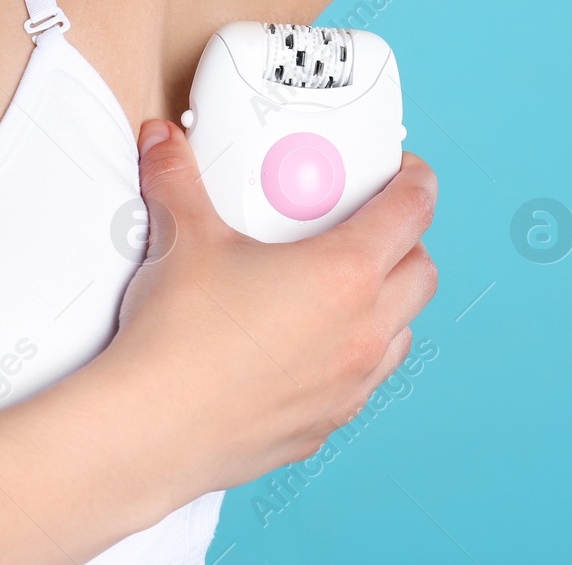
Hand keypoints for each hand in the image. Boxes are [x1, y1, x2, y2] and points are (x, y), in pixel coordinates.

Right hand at [103, 118, 437, 495]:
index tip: (407, 173)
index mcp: (344, 274)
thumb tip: (164, 143)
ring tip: (346, 289)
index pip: (412, 213)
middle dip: (408, 244)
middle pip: (422, 275)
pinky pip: (362, 384)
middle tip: (372, 228)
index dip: (417, 183)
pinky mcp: (323, 425)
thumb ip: (178, 180)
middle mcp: (362, 331)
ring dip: (389, 305)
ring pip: (402, 334)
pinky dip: (354, 358)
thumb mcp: (184, 239)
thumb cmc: (178, 339)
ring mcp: (348, 384)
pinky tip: (312, 349)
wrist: (149, 430)